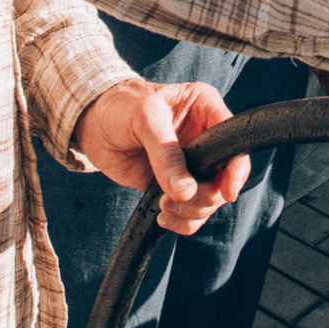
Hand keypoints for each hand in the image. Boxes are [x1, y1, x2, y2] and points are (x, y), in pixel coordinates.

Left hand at [73, 79, 249, 235]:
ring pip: (209, 201)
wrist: (93, 122)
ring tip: (162, 206)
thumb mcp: (145, 117)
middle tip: (172, 199)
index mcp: (207, 111)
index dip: (236, 171)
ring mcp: (191, 165)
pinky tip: (162, 217)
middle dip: (203, 197)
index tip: (226, 193)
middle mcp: (205, 139)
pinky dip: (181, 222)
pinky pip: (190, 212)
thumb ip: (166, 153)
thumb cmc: (121, 105)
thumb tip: (184, 191)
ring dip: (190, 212)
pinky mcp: (174, 186)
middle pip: (223, 180)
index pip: (234, 144)